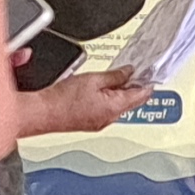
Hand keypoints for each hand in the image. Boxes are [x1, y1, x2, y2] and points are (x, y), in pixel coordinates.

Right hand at [21, 67, 152, 137]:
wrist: (43, 113)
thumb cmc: (63, 99)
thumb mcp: (93, 79)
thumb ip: (115, 75)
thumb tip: (128, 72)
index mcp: (115, 108)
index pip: (141, 96)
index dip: (147, 83)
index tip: (151, 75)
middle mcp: (110, 118)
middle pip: (131, 101)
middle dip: (135, 87)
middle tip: (137, 73)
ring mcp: (100, 122)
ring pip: (119, 105)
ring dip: (121, 93)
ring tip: (119, 78)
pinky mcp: (90, 122)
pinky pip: (107, 109)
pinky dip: (109, 99)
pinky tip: (103, 90)